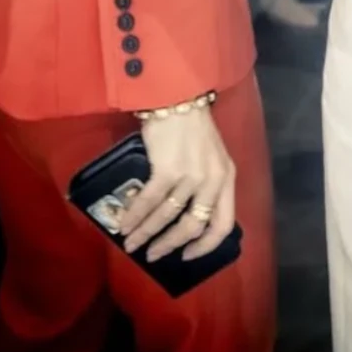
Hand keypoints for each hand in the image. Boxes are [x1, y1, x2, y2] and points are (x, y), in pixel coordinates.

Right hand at [118, 103, 236, 262]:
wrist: (178, 95)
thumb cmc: (192, 125)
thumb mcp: (211, 157)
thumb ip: (205, 183)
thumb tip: (182, 216)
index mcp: (227, 178)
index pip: (223, 224)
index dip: (206, 246)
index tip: (187, 256)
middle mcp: (213, 180)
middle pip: (193, 226)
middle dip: (170, 244)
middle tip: (153, 256)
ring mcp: (191, 176)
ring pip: (167, 217)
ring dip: (147, 234)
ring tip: (131, 243)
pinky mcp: (168, 169)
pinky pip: (150, 202)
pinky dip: (135, 216)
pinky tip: (124, 225)